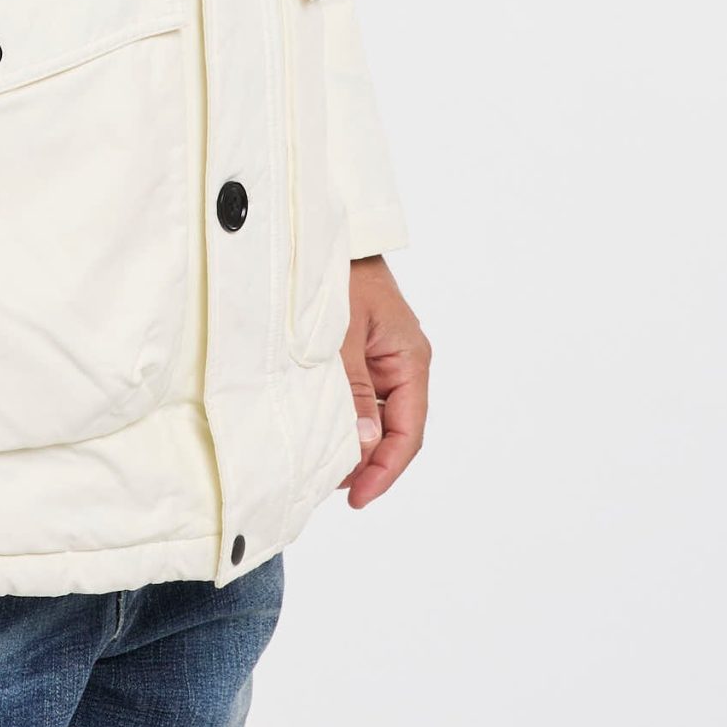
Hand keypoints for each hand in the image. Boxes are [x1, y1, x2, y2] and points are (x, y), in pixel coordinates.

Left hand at [337, 254, 430, 507]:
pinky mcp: (358, 352)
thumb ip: (352, 389)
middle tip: (328, 484)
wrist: (317, 230)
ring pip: (373, 416)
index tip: (357, 496)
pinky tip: (318, 429)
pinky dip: (341, 417)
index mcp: (410, 359)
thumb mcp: (342, 334)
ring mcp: (380, 359)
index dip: (385, 470)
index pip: (408, 432)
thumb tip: (363, 444)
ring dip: (352, 441)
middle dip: (365, 461)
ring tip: (320, 462)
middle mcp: (401, 363)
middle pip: (392, 430)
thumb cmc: (338, 272)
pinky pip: (356, 397)